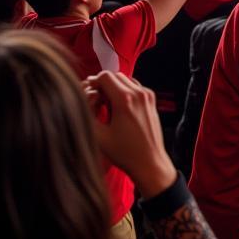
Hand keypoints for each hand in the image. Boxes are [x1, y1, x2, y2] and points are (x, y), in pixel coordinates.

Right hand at [85, 71, 176, 198]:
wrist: (149, 162)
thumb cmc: (124, 152)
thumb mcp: (98, 135)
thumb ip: (88, 111)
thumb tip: (86, 95)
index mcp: (125, 100)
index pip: (104, 76)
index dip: (93, 83)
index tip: (88, 95)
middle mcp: (139, 94)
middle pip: (115, 76)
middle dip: (103, 85)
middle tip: (97, 102)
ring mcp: (147, 96)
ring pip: (125, 80)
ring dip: (114, 88)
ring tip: (107, 106)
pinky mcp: (151, 100)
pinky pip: (135, 87)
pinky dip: (125, 92)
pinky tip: (119, 109)